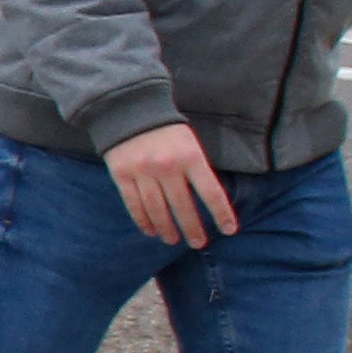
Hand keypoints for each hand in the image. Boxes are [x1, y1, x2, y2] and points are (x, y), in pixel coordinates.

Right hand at [103, 123, 240, 247]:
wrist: (129, 109)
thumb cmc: (166, 130)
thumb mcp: (190, 143)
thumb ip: (197, 169)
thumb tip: (207, 202)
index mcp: (190, 157)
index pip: (211, 192)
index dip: (222, 214)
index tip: (229, 230)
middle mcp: (167, 166)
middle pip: (183, 206)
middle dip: (192, 228)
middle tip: (198, 243)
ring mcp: (143, 172)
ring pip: (157, 209)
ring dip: (167, 228)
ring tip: (173, 239)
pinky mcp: (122, 174)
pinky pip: (134, 204)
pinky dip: (143, 220)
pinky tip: (151, 230)